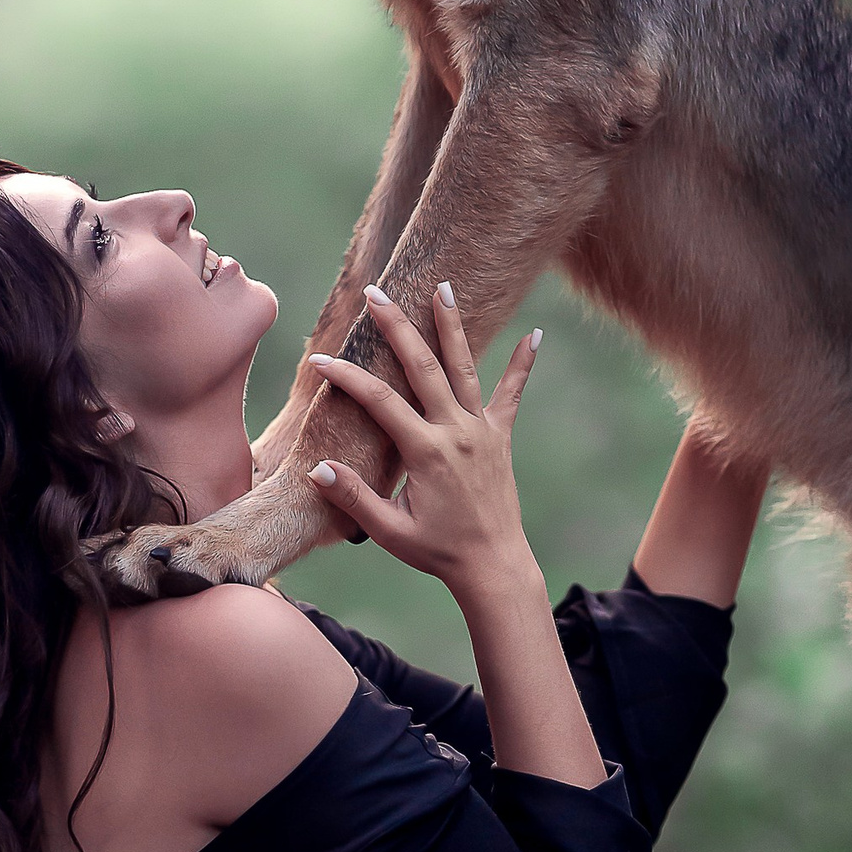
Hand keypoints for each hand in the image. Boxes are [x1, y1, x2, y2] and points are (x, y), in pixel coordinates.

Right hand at [304, 285, 543, 595]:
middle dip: (397, 326)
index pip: (379, 400)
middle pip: (423, 366)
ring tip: (443, 287)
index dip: (347, 377)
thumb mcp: (388, 531)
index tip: (320, 359)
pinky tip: (535, 334)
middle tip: (376, 291)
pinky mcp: (501, 436)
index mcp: (426, 451)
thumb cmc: (437, 551)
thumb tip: (317, 469)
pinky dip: (522, 364)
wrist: (494, 564)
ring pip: (464, 367)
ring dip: (452, 326)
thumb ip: (354, 497)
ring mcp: (482, 430)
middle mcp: (456, 431)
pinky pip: (512, 394)